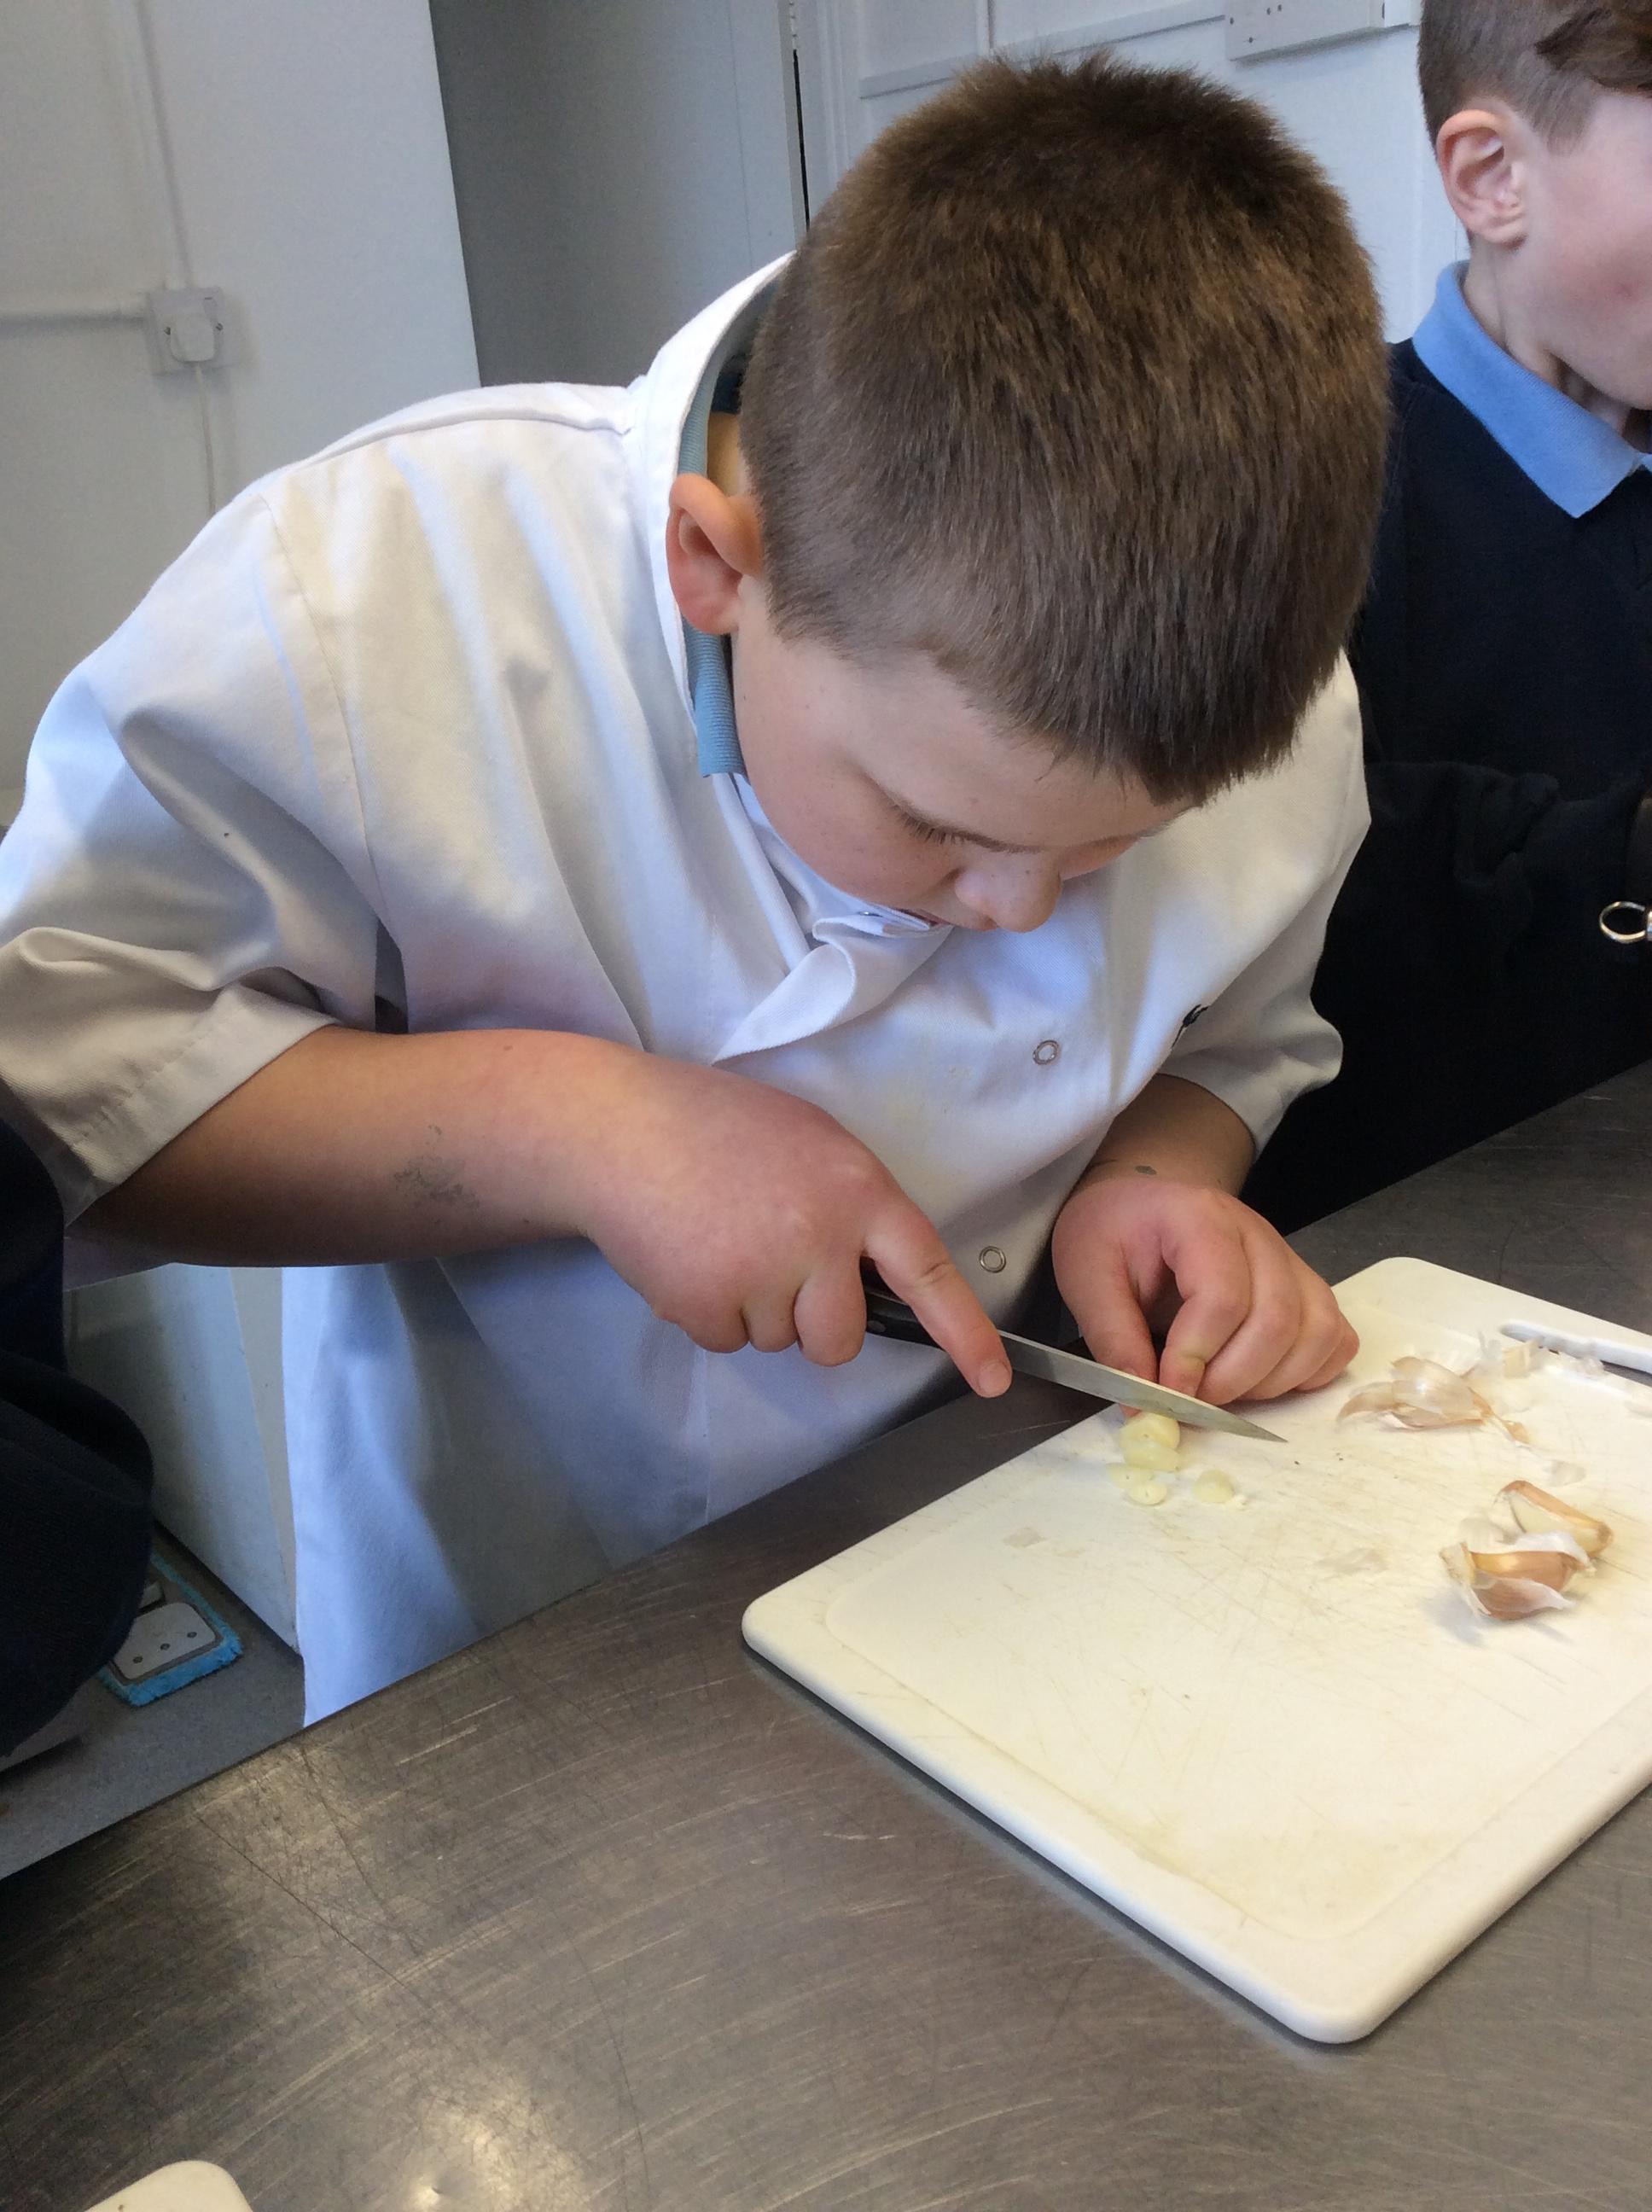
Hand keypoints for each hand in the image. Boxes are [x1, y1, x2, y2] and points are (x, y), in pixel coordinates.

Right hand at [569, 1052, 1010, 1394]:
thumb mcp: (812, 1145)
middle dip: (812, 1321)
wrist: (620, 1128)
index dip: (965, 1333)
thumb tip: (870, 1275)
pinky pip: (725, 1341)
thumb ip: (852, 1207)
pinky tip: (687, 1255)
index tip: (992, 1380)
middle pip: (841, 1338)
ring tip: (719, 1238)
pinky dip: (706, 1311)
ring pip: (779, 1340)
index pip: (928, 1272)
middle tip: (771, 1260)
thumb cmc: (719, 1127)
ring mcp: (763, 1275)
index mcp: (859, 1191)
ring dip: (753, 1309)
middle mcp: (820, 1237)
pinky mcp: (706, 1304)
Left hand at [1050, 1170, 1355, 1403]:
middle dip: (1232, 1379)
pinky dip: (1306, 1373)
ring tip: (1218, 1390)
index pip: (1221, 1296)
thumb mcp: (1086, 1275)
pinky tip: (1260, 1380)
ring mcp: (1289, 1260)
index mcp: (1199, 1218)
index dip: (1195, 1357)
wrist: (1140, 1205)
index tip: (1163, 1393)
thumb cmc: (1112, 1234)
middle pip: (1277, 1319)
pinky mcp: (1305, 1287)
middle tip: (1190, 1400)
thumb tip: (1144, 1406)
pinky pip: (1334, 1338)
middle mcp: (1258, 1234)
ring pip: (1316, 1333)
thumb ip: (1112, 1337)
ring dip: (1270, 1383)